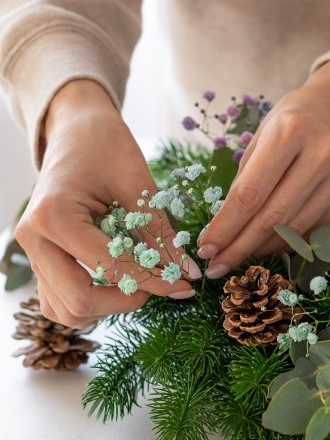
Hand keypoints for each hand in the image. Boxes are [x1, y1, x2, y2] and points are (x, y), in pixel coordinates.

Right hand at [16, 80, 198, 327]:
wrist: (75, 130)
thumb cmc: (105, 146)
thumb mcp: (138, 184)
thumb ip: (160, 232)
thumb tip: (188, 272)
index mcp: (54, 216)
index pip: (110, 266)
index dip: (154, 281)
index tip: (186, 285)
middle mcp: (33, 239)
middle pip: (78, 301)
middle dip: (125, 301)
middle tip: (160, 285)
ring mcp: (31, 251)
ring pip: (65, 309)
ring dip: (106, 307)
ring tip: (140, 284)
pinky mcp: (40, 258)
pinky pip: (59, 298)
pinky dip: (91, 301)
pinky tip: (120, 283)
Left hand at [197, 61, 329, 276]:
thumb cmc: (298, 119)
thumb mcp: (265, 132)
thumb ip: (247, 177)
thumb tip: (227, 229)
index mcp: (291, 131)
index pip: (251, 193)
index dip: (226, 226)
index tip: (206, 248)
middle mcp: (324, 153)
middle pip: (274, 217)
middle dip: (240, 247)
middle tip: (217, 267)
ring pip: (297, 229)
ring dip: (264, 248)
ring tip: (242, 254)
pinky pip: (319, 230)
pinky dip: (292, 241)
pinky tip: (274, 243)